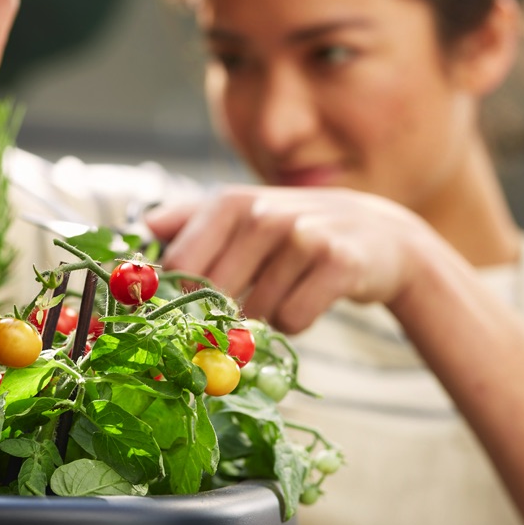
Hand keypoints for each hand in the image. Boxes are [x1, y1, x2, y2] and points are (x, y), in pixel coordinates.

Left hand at [144, 185, 434, 332]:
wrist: (379, 235)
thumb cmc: (295, 230)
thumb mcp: (244, 214)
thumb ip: (190, 220)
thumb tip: (144, 227)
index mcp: (230, 202)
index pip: (179, 263)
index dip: (175, 297)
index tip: (180, 314)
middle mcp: (263, 214)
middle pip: (213, 293)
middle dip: (220, 316)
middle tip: (239, 312)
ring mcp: (302, 237)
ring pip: (255, 312)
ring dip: (264, 318)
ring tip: (286, 293)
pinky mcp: (338, 264)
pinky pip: (294, 319)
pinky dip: (297, 322)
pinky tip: (311, 299)